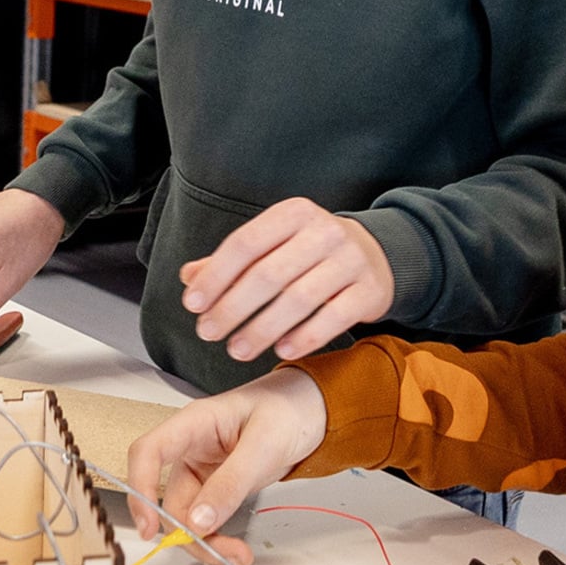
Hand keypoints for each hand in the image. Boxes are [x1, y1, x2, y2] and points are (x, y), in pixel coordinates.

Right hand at [126, 370, 327, 561]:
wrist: (313, 412)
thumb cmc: (288, 408)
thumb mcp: (264, 444)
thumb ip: (231, 483)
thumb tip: (198, 521)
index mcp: (194, 423)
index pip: (148, 453)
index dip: (140, 489)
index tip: (148, 526)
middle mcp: (190, 448)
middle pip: (169, 497)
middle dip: (188, 532)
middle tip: (222, 554)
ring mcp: (202, 470)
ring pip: (186, 515)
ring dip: (206, 542)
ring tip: (239, 555)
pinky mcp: (217, 487)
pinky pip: (205, 519)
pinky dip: (217, 537)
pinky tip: (237, 548)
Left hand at [180, 198, 394, 363]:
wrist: (375, 255)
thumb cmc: (311, 253)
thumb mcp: (274, 245)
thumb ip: (232, 261)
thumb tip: (190, 277)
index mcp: (293, 214)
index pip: (245, 243)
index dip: (216, 276)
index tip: (194, 305)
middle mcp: (324, 231)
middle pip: (268, 274)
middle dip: (232, 308)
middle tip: (208, 333)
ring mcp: (351, 260)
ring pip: (298, 299)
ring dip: (262, 329)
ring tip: (237, 350)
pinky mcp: (370, 290)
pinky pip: (333, 318)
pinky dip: (304, 337)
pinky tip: (281, 350)